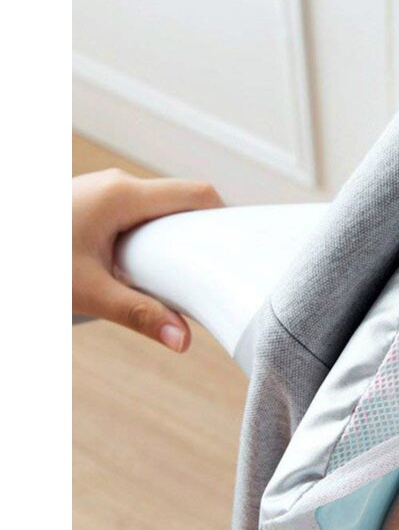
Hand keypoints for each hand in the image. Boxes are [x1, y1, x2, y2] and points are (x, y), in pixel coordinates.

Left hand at [72, 169, 223, 350]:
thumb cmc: (31, 261)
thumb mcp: (87, 290)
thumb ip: (140, 315)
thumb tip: (183, 342)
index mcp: (125, 196)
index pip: (197, 194)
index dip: (224, 218)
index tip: (237, 249)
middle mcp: (117, 186)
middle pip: (181, 202)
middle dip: (200, 236)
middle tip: (211, 273)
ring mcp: (101, 192)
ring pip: (156, 209)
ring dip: (172, 240)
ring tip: (179, 277)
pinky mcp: (89, 205)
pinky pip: (135, 215)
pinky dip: (149, 238)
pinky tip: (144, 268)